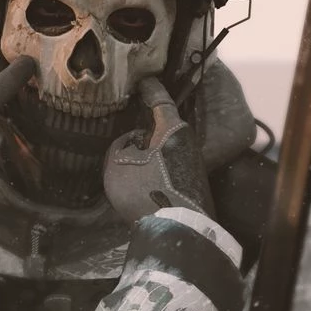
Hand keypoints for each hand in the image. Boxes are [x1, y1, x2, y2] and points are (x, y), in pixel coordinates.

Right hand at [104, 77, 213, 222]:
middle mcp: (187, 143)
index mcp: (173, 130)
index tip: (144, 81)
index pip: (161, 101)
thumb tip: (132, 143)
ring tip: (129, 157)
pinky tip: (140, 180)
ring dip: (150, 151)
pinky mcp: (192, 186)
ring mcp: (193, 166)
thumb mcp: (118, 164)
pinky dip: (154, 169)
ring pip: (166, 149)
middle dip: (147, 128)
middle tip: (128, 126)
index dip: (150, 89)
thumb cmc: (146, 190)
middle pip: (164, 128)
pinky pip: (168, 168)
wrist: (177, 229)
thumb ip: (121, 146)